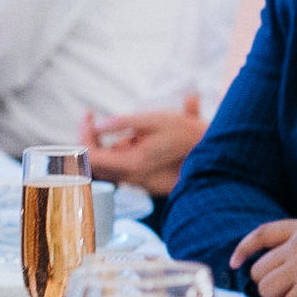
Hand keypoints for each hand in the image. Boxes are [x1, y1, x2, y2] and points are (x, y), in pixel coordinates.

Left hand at [83, 97, 203, 191]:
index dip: (84, 135)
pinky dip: (117, 151)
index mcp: (132, 163)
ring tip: (125, 128)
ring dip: (105, 145)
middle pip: (95, 162)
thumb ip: (122, 123)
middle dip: (91, 139)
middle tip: (93, 119)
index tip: (89, 116)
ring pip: (107, 165)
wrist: (212, 152)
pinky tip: (134, 138)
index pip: (92, 155)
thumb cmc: (184, 133)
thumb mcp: (153, 120)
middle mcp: (132, 176)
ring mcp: (137, 180)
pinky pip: (120, 167)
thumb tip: (97, 125)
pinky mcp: (143, 179)